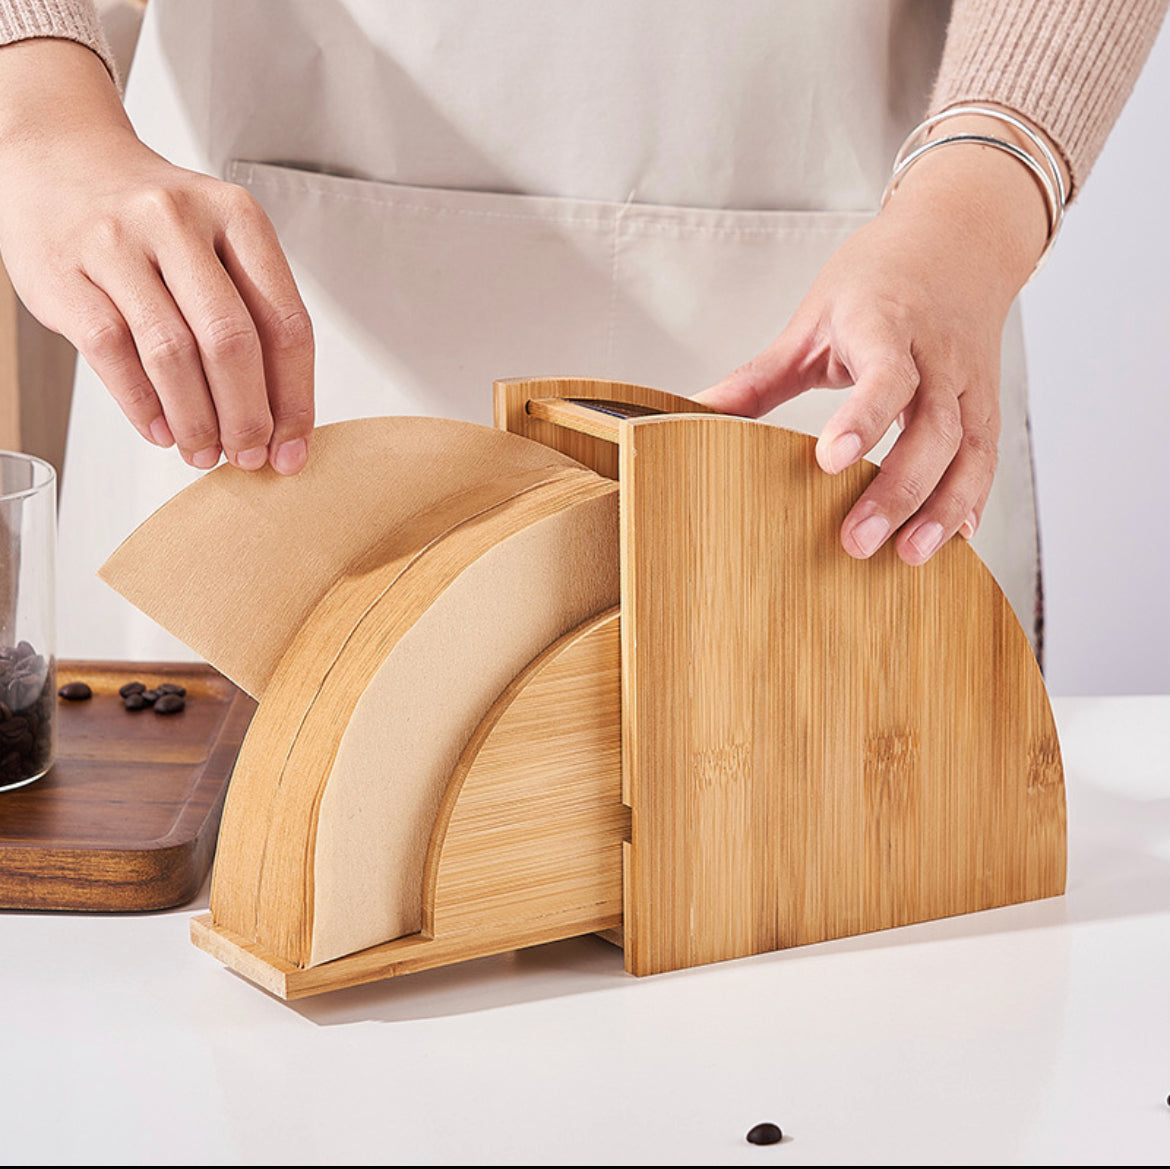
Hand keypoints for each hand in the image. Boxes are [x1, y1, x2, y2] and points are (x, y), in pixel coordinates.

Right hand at [0, 40, 313, 473]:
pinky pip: (113, 353)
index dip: (295, 399)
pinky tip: (161, 430)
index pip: (285, 323)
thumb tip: (280, 418)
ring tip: (205, 453)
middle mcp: (179, 221)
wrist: (60, 156)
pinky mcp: (64, 272)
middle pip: (232, 342)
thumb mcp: (220, 240)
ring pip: (171, 354)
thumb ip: (253, 314)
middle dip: (247, 417)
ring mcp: (117, 243)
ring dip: (196, 420)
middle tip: (249, 457)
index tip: (292, 447)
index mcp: (237, 216)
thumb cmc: (154, 218)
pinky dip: (143, 406)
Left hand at [696, 112, 1062, 564]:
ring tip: (908, 556)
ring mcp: (969, 381)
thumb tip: (693, 412)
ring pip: (969, 449)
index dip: (862, 418)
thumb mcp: (812, 321)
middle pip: (932, 428)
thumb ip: (759, 377)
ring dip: (942, 508)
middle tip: (857, 542)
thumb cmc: (878, 280)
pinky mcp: (987, 403)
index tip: (830, 461)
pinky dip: (973, 499)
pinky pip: (987, 457)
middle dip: (898, 489)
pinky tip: (955, 541)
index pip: (884, 374)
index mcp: (887, 324)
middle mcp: (938, 355)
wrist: (959, 240)